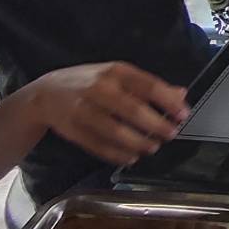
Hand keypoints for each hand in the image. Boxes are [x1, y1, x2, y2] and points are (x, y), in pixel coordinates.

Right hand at [27, 62, 190, 165]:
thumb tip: (180, 94)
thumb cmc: (88, 82)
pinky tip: (131, 157)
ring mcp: (84, 110)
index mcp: (114, 71)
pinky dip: (118, 154)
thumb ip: (148, 85)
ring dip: (138, 142)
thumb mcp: (117, 75)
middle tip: (170, 133)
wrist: (45, 93)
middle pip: (132, 109)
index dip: (167, 101)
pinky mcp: (74, 130)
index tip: (183, 113)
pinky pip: (99, 146)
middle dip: (156, 124)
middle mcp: (99, 89)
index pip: (147, 85)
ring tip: (153, 147)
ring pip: (115, 131)